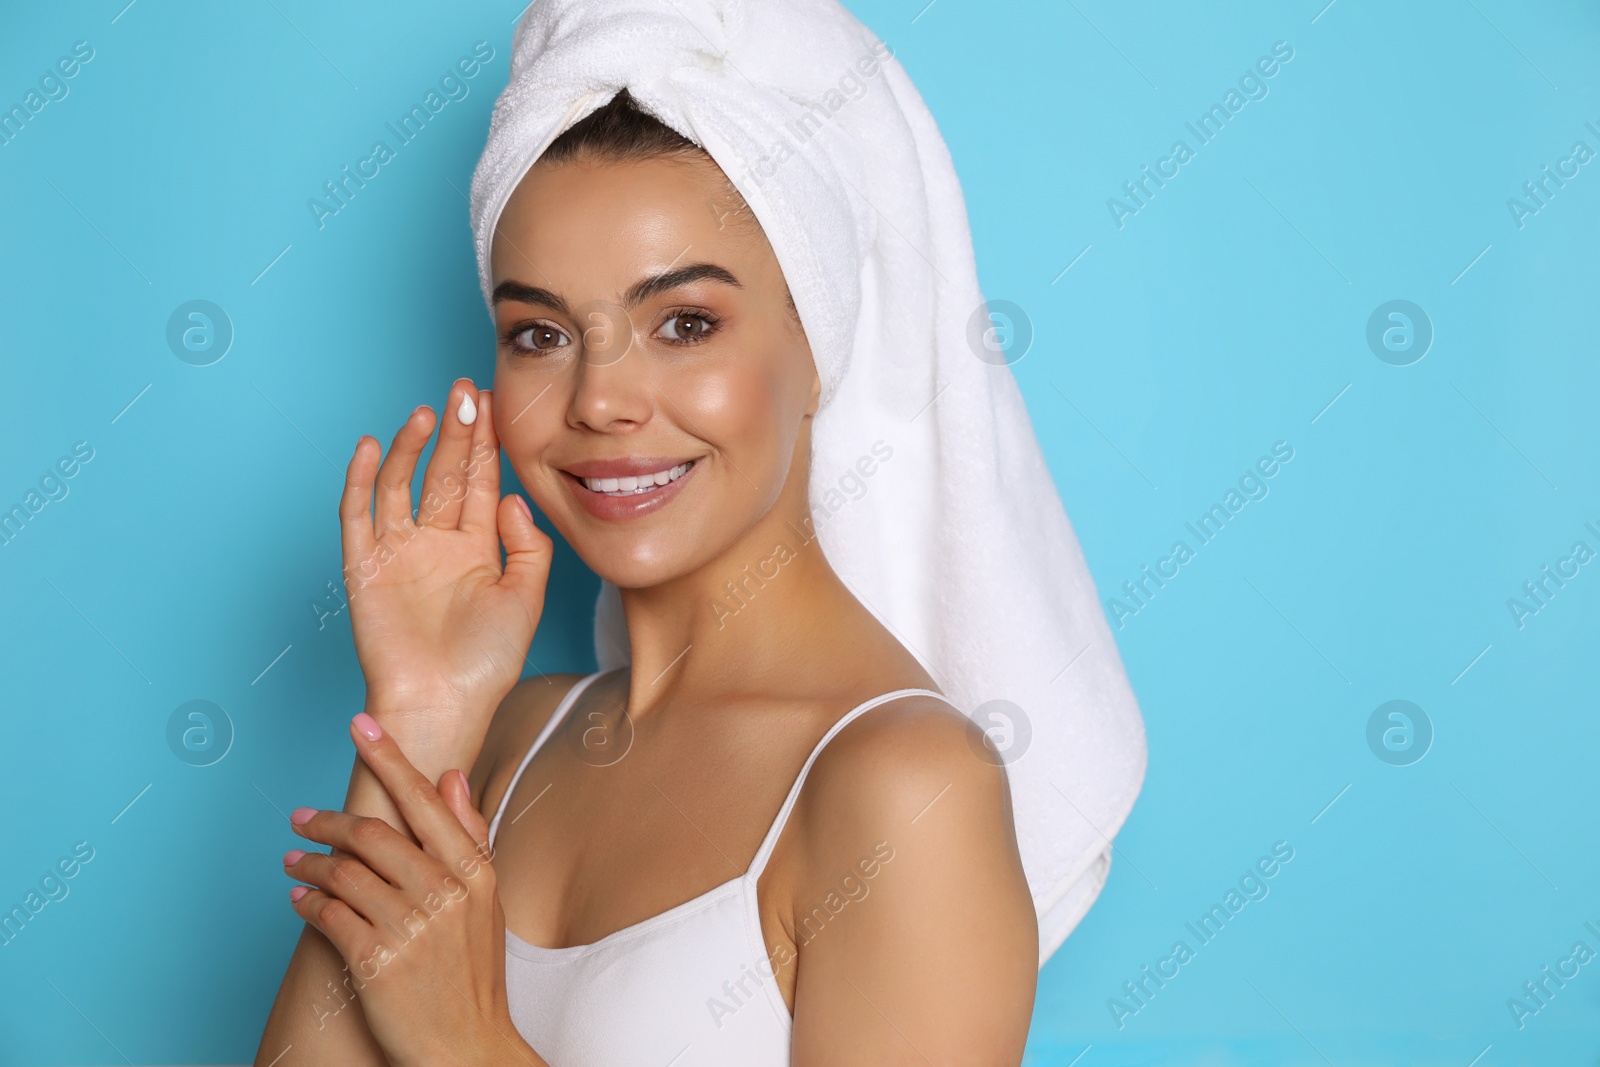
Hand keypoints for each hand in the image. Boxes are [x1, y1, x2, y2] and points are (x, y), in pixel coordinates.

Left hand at [283, 714, 542, 1065]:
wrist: (467, 1047)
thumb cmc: (474, 974)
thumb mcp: (486, 900)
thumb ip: (469, 835)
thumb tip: (451, 775)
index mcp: (473, 873)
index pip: (423, 800)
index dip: (389, 758)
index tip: (361, 725)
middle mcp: (443, 894)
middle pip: (373, 834)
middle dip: (328, 820)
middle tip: (300, 817)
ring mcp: (409, 928)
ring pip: (343, 873)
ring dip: (309, 864)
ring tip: (293, 864)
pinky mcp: (376, 963)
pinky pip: (328, 916)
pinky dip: (307, 903)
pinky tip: (300, 902)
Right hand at [341, 379, 551, 740]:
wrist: (442, 704)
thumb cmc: (486, 663)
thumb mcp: (526, 598)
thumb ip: (528, 546)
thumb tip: (514, 499)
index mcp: (476, 549)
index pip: (481, 482)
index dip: (485, 443)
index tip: (491, 400)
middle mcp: (436, 543)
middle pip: (444, 473)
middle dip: (455, 431)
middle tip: (463, 389)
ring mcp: (398, 552)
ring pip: (401, 484)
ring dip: (412, 447)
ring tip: (426, 413)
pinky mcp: (364, 567)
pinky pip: (358, 515)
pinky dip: (361, 480)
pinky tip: (371, 447)